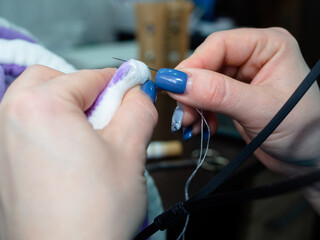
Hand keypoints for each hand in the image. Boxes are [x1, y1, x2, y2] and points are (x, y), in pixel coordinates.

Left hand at [0, 65, 157, 239]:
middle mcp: (10, 120)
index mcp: (40, 107)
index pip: (89, 76)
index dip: (118, 82)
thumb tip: (139, 91)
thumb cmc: (92, 217)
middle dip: (86, 91)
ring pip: (39, 103)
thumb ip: (139, 108)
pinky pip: (29, 128)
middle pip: (53, 81)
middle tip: (109, 114)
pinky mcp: (4, 164)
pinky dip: (53, 128)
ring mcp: (2, 144)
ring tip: (94, 139)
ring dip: (69, 109)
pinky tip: (75, 156)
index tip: (133, 88)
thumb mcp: (131, 150)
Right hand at [169, 28, 319, 174]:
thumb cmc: (305, 131)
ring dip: (192, 104)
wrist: (309, 159)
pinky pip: (206, 99)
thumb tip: (180, 82)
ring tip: (190, 123)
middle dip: (191, 90)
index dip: (194, 65)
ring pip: (203, 83)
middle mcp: (254, 58)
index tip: (174, 85)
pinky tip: (201, 126)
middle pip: (207, 64)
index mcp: (268, 46)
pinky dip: (199, 113)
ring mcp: (242, 78)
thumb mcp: (260, 110)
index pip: (219, 45)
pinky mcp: (234, 97)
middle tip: (181, 111)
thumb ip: (219, 94)